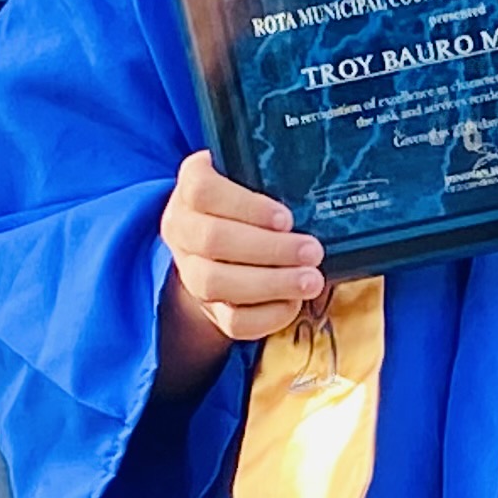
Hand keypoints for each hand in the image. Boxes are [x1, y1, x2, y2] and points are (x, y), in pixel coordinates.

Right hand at [161, 150, 323, 341]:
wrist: (218, 248)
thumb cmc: (246, 205)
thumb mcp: (249, 179)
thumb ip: (268, 175)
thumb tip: (316, 179)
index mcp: (189, 190)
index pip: (203, 191)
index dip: (246, 206)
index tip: (286, 219)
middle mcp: (180, 229)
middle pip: (212, 240)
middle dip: (269, 249)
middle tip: (312, 251)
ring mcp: (189, 272)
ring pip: (217, 283)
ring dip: (271, 283)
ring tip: (311, 280)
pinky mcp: (209, 309)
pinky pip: (233, 321)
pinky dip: (269, 315)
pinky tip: (294, 302)